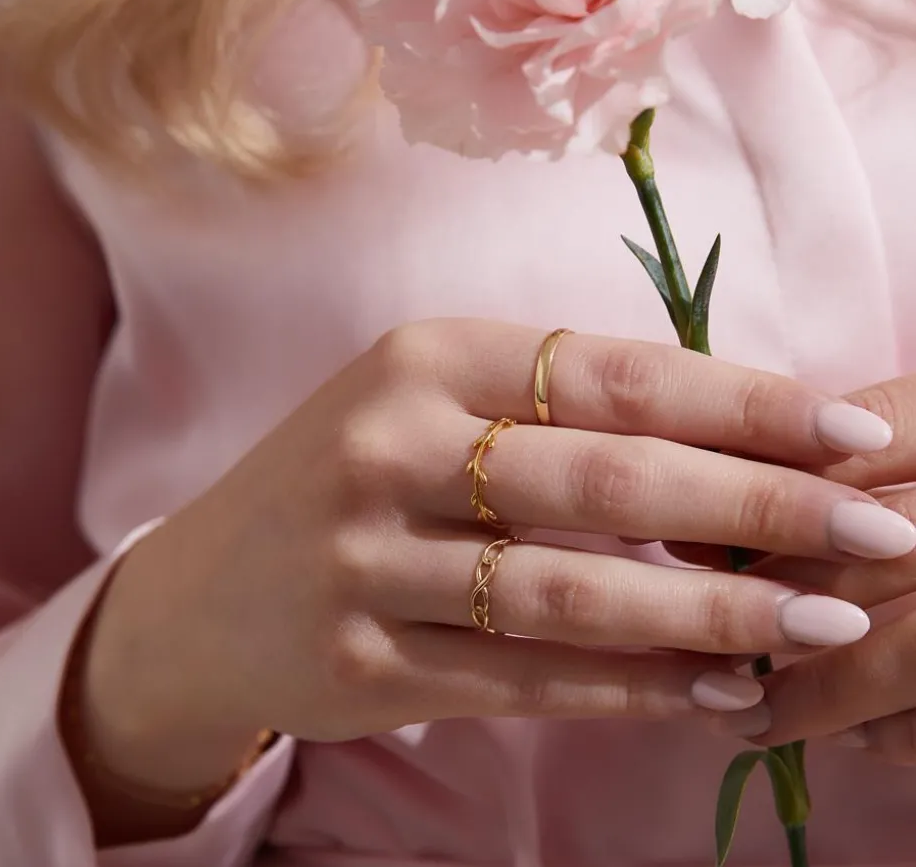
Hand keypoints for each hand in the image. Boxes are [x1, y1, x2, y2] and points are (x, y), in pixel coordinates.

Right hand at [78, 320, 903, 805]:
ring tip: (820, 623)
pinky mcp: (359, 664)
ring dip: (713, 612)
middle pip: (607, 479)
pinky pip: (524, 678)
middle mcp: (386, 447)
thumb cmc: (338, 477)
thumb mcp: (423, 406)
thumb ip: (552, 414)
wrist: (199, 593)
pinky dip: (632, 687)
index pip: (612, 373)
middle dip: (758, 506)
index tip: (850, 431)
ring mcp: (363, 560)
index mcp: (419, 358)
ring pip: (572, 591)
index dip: (743, 402)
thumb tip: (728, 441)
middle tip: (877, 531)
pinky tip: (716, 689)